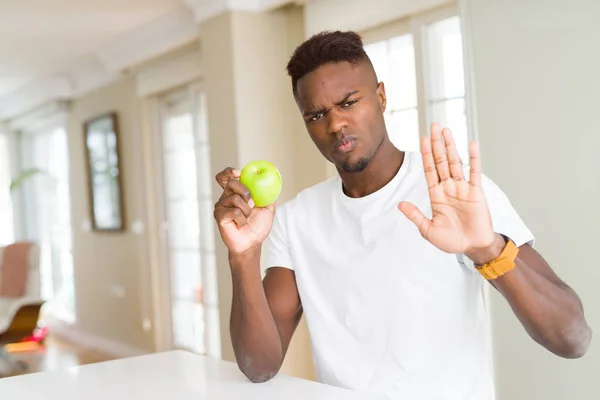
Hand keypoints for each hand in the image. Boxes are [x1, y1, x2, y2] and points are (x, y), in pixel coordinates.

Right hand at [214, 167, 275, 254]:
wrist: (252, 243)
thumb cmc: (258, 226)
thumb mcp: (267, 208)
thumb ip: (268, 195)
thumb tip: (274, 183)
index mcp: (235, 192)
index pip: (226, 176)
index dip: (229, 172)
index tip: (238, 173)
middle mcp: (226, 197)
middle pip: (230, 182)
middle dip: (245, 191)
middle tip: (252, 203)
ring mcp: (221, 206)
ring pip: (235, 198)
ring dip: (246, 210)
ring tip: (247, 219)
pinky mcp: (219, 215)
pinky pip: (233, 211)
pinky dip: (242, 219)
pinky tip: (240, 224)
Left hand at [398, 123, 499, 261]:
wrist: (472, 247)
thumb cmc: (451, 241)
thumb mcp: (428, 230)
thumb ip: (415, 216)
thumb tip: (400, 204)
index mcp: (436, 195)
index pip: (429, 169)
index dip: (425, 154)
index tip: (422, 138)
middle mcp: (448, 187)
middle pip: (441, 160)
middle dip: (436, 144)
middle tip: (434, 125)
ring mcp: (462, 188)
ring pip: (456, 162)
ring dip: (451, 146)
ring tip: (446, 130)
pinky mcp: (476, 192)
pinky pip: (475, 172)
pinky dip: (474, 158)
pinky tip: (472, 144)